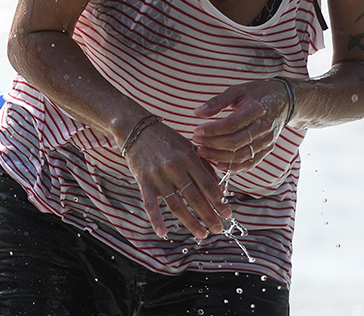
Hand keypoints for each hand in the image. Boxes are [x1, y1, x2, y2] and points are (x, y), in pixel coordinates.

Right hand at [122, 119, 230, 239]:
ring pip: (176, 204)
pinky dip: (156, 219)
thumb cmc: (165, 138)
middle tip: (219, 228)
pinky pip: (150, 204)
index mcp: (188, 157)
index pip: (207, 184)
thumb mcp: (187, 146)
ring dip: (190, 222)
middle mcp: (174, 167)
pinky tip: (163, 233)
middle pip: (195, 197)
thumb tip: (218, 187)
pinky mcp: (143, 181)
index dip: (219, 201)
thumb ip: (202, 164)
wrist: (135, 129)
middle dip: (209, 215)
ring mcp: (158, 176)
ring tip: (202, 234)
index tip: (227, 213)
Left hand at [192, 79, 292, 172]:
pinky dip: (235, 166)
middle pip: (235, 142)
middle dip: (212, 144)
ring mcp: (267, 140)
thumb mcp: (237, 90)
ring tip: (203, 152)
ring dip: (219, 157)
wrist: (284, 100)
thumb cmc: (257, 93)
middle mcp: (264, 127)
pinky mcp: (268, 148)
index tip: (196, 131)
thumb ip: (217, 101)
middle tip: (196, 142)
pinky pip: (251, 162)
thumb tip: (197, 113)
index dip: (212, 130)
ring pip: (242, 155)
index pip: (231, 124)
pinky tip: (219, 164)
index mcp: (256, 109)